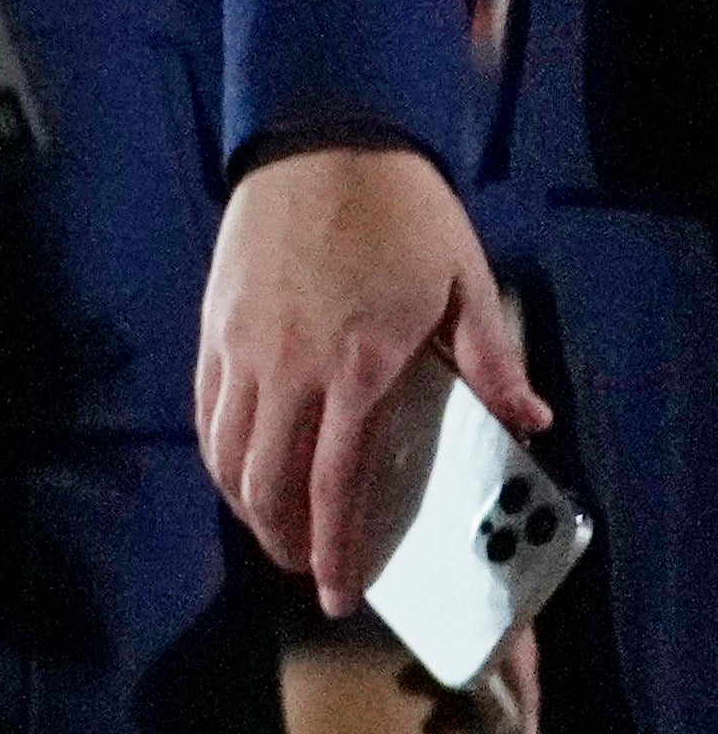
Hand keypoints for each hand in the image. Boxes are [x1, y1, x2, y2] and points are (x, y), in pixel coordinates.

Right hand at [194, 139, 530, 613]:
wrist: (321, 145)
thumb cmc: (401, 214)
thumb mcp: (467, 282)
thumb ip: (492, 357)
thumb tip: (527, 419)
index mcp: (359, 365)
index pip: (335, 480)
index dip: (333, 545)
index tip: (335, 588)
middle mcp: (290, 369)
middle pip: (268, 481)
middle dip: (282, 539)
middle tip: (305, 567)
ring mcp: (243, 350)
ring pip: (226, 454)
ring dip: (246, 505)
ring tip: (270, 529)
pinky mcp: (214, 330)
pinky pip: (207, 411)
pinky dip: (219, 454)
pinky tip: (237, 468)